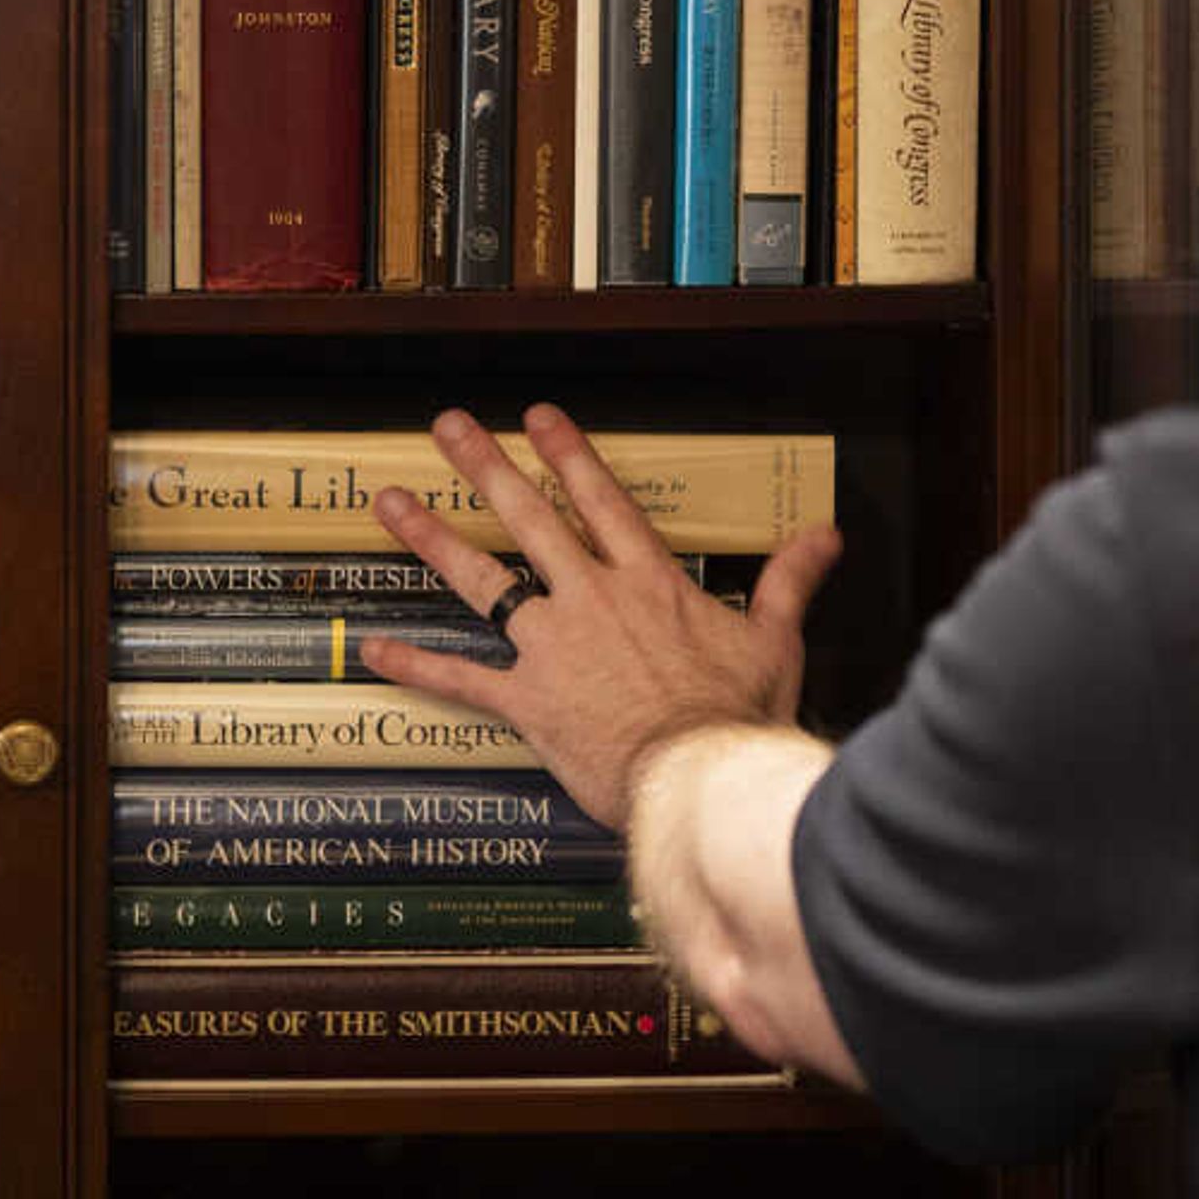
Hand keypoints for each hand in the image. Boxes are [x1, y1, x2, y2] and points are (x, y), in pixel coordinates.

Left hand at [359, 404, 840, 828]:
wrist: (700, 780)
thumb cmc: (737, 717)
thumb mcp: (774, 640)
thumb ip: (789, 580)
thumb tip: (824, 537)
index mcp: (647, 582)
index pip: (600, 501)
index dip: (567, 455)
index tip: (537, 418)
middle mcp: (590, 600)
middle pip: (527, 519)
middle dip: (483, 467)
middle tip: (446, 427)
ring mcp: (552, 646)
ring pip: (482, 580)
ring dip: (431, 538)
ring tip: (390, 502)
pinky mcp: (527, 700)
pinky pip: (461, 678)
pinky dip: (416, 665)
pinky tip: (373, 650)